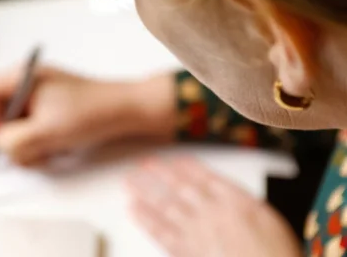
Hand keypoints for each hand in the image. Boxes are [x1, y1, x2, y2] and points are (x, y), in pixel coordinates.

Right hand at [0, 66, 176, 164]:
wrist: (128, 110)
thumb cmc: (89, 114)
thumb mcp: (46, 132)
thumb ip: (14, 140)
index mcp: (23, 76)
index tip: (4, 140)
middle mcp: (27, 81)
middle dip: (10, 135)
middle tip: (29, 150)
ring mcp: (39, 94)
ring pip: (13, 123)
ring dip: (25, 142)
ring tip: (49, 148)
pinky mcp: (50, 107)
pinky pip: (29, 126)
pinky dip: (37, 141)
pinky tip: (56, 145)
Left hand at [127, 157, 300, 256]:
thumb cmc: (277, 255)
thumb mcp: (269, 219)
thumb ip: (240, 201)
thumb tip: (221, 190)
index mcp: (235, 200)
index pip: (203, 176)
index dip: (184, 166)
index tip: (171, 159)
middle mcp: (212, 212)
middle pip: (179, 187)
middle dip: (159, 173)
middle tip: (142, 163)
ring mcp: (197, 233)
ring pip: (165, 205)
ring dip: (145, 191)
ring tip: (129, 181)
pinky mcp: (186, 253)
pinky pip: (161, 233)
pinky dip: (146, 220)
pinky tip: (133, 209)